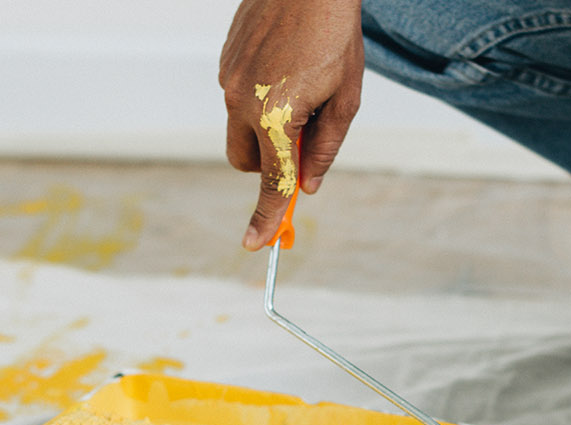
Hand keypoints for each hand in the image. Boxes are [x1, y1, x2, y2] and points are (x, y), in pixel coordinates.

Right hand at [219, 0, 363, 249]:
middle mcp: (242, 102)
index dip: (267, 218)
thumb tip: (310, 185)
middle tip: (303, 145)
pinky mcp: (225, 63)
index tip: (257, 244)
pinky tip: (287, 68)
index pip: (272, 182)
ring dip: (266, 129)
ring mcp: (228, 81)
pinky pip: (238, 99)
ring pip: (240, 130)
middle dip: (270, 166)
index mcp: (275, 117)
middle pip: (247, 163)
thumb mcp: (345, 97)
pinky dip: (259, 101)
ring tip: (302, 89)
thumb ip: (326, 147)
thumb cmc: (334, 34)